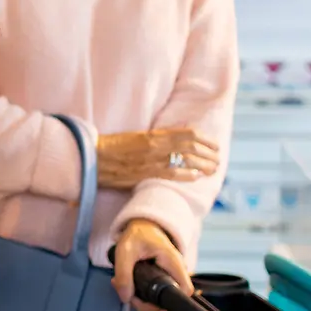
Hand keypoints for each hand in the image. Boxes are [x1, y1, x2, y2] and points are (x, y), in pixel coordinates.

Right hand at [96, 127, 218, 189]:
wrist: (92, 157)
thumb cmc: (113, 148)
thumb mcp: (136, 137)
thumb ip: (156, 139)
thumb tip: (175, 140)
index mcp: (153, 134)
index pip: (187, 133)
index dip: (205, 139)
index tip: (214, 145)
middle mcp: (155, 144)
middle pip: (191, 146)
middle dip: (208, 153)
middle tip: (217, 160)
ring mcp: (150, 159)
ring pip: (185, 159)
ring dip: (203, 165)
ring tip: (212, 169)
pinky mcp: (144, 173)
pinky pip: (170, 173)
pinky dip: (186, 174)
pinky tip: (196, 176)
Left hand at [113, 218, 193, 310]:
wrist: (142, 224)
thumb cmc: (137, 234)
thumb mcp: (125, 251)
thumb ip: (123, 274)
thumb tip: (125, 297)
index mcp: (172, 262)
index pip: (185, 290)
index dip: (173, 306)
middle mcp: (176, 269)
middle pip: (170, 298)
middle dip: (147, 303)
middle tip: (128, 297)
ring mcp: (171, 273)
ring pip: (161, 296)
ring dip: (142, 298)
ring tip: (122, 287)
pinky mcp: (164, 275)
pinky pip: (157, 290)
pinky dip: (142, 292)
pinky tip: (127, 284)